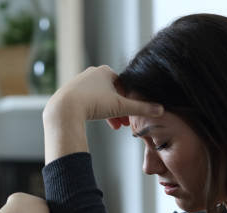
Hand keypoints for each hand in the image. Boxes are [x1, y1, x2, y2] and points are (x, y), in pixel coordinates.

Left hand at [44, 65, 163, 125]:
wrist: (64, 109)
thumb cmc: (93, 104)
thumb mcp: (120, 107)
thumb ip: (141, 109)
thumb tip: (162, 110)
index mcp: (106, 71)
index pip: (123, 86)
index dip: (129, 102)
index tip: (130, 116)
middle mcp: (92, 73)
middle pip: (112, 94)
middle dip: (119, 111)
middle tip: (123, 125)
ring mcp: (79, 82)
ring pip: (99, 99)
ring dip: (108, 113)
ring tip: (113, 126)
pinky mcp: (69, 92)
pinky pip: (86, 101)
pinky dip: (94, 111)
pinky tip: (96, 121)